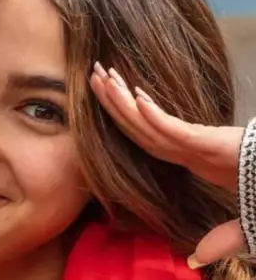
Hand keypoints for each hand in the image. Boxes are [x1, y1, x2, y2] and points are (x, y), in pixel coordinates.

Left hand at [90, 62, 245, 265]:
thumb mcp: (243, 223)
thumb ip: (221, 239)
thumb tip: (196, 261)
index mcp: (192, 159)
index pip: (147, 139)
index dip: (123, 121)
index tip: (104, 100)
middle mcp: (190, 147)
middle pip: (141, 125)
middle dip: (114, 99)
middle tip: (94, 75)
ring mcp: (201, 144)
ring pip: (151, 123)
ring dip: (124, 100)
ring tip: (103, 76)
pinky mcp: (213, 144)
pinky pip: (177, 131)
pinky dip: (156, 118)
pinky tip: (137, 100)